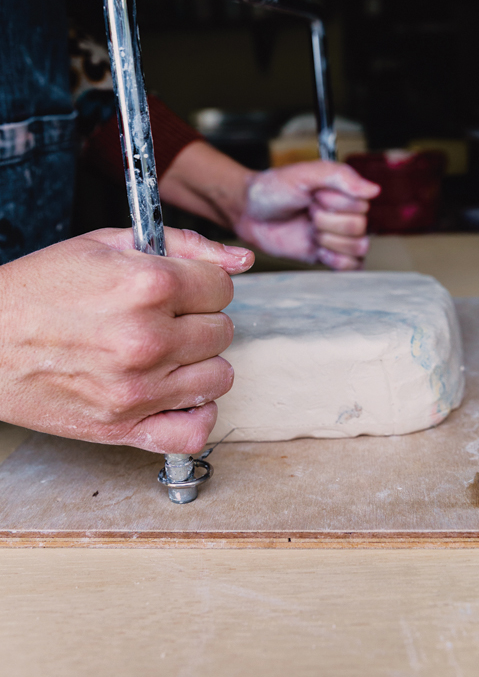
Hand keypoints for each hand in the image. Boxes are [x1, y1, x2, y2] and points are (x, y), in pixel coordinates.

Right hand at [0, 228, 253, 452]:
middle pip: (222, 330)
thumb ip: (183, 244)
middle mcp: (148, 339)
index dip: (203, 284)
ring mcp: (138, 388)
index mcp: (148, 286)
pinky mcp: (123, 427)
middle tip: (165, 318)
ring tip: (167, 354)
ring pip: (219, 377)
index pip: (224, 287)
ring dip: (199, 364)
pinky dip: (195, 415)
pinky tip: (175, 395)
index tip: (183, 288)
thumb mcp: (106, 244)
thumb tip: (240, 260)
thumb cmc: (40, 288)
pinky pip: (195, 432)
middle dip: (199, 320)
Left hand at [235, 161, 379, 269]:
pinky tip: (318, 249)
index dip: (334, 203)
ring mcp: (340, 237)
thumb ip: (340, 176)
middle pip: (359, 227)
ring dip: (329, 240)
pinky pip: (353, 267)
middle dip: (326, 221)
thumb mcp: (305, 173)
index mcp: (347, 192)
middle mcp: (347, 214)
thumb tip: (374, 190)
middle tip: (308, 213)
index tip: (314, 195)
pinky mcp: (330, 257)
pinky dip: (335, 260)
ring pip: (359, 248)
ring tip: (311, 230)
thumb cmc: (275, 188)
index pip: (361, 205)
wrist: (250, 212)